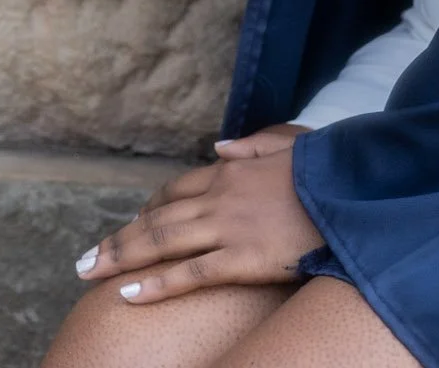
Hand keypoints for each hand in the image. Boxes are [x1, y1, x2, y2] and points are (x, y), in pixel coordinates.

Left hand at [74, 125, 320, 302]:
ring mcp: (229, 227)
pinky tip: (128, 294)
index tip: (129, 225)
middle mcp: (221, 196)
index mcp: (233, 170)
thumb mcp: (290, 143)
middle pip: (157, 218)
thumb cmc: (329, 169)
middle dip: (118, 240)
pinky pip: (190, 273)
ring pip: (162, 243)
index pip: (178, 188)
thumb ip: (252, 146)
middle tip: (85, 260)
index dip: (150, 208)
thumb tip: (220, 148)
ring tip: (89, 272)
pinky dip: (155, 284)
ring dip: (121, 258)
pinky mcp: (242, 258)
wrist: (353, 190)